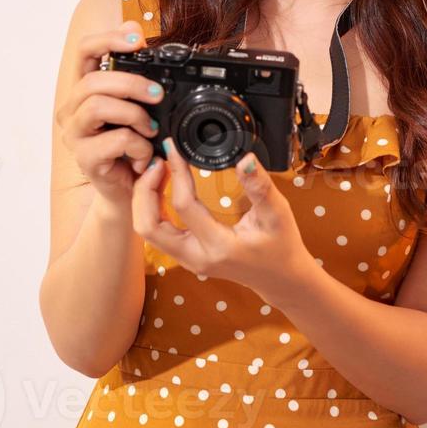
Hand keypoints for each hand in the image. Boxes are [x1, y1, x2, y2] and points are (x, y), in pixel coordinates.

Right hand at [53, 19, 164, 207]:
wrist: (131, 191)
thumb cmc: (134, 144)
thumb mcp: (141, 104)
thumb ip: (136, 70)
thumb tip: (135, 25)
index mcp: (85, 89)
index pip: (84, 51)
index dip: (108, 39)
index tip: (137, 40)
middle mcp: (73, 110)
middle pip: (93, 81)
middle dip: (132, 83)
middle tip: (158, 95)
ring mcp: (76, 135)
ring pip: (98, 106)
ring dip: (134, 115)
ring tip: (151, 129)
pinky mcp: (85, 159)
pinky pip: (113, 140)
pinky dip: (138, 145)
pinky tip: (145, 154)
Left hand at [132, 139, 314, 302]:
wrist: (280, 278)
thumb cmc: (281, 246)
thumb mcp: (278, 214)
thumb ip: (260, 186)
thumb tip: (246, 159)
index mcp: (218, 246)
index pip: (183, 205)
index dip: (176, 173)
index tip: (173, 148)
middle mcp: (196, 257)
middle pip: (148, 226)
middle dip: (145, 191)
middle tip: (157, 162)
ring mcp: (188, 259)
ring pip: (147, 231)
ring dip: (145, 200)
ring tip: (158, 171)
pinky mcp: (186, 256)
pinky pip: (157, 233)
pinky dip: (152, 209)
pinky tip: (163, 187)